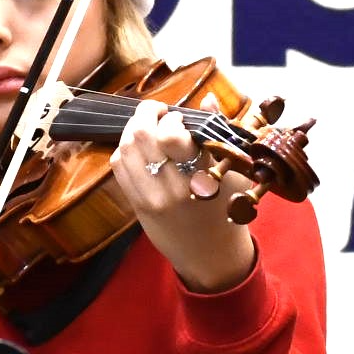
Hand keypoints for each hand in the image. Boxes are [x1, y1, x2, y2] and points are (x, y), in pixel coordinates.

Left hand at [112, 96, 257, 295]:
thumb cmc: (229, 210)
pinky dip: (124, 150)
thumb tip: (208, 97)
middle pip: (140, 135)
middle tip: (159, 113)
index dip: (170, 119)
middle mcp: (172, 187)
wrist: (212, 256)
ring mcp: (151, 197)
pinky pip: (119, 166)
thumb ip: (219, 132)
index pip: (171, 135)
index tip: (179, 119)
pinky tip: (140, 150)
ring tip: (148, 128)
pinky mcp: (137, 205)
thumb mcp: (234, 172)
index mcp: (201, 177)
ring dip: (133, 129)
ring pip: (125, 147)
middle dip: (146, 114)